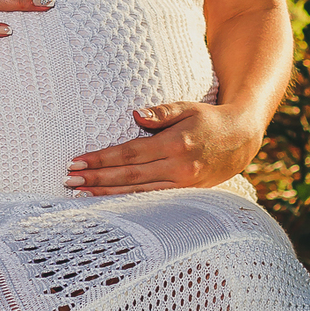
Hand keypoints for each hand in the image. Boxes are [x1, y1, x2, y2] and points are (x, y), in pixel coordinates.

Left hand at [65, 100, 261, 194]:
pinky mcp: (186, 195)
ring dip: (106, 194)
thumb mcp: (187, 107)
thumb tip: (135, 114)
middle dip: (96, 179)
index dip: (102, 159)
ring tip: (79, 193)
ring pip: (137, 193)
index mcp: (175, 144)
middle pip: (128, 176)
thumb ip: (161, 112)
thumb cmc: (209, 119)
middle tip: (68, 180)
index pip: (129, 153)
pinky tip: (109, 203)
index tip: (77, 160)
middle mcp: (178, 168)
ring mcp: (183, 185)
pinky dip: (128, 203)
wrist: (242, 139)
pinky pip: (152, 200)